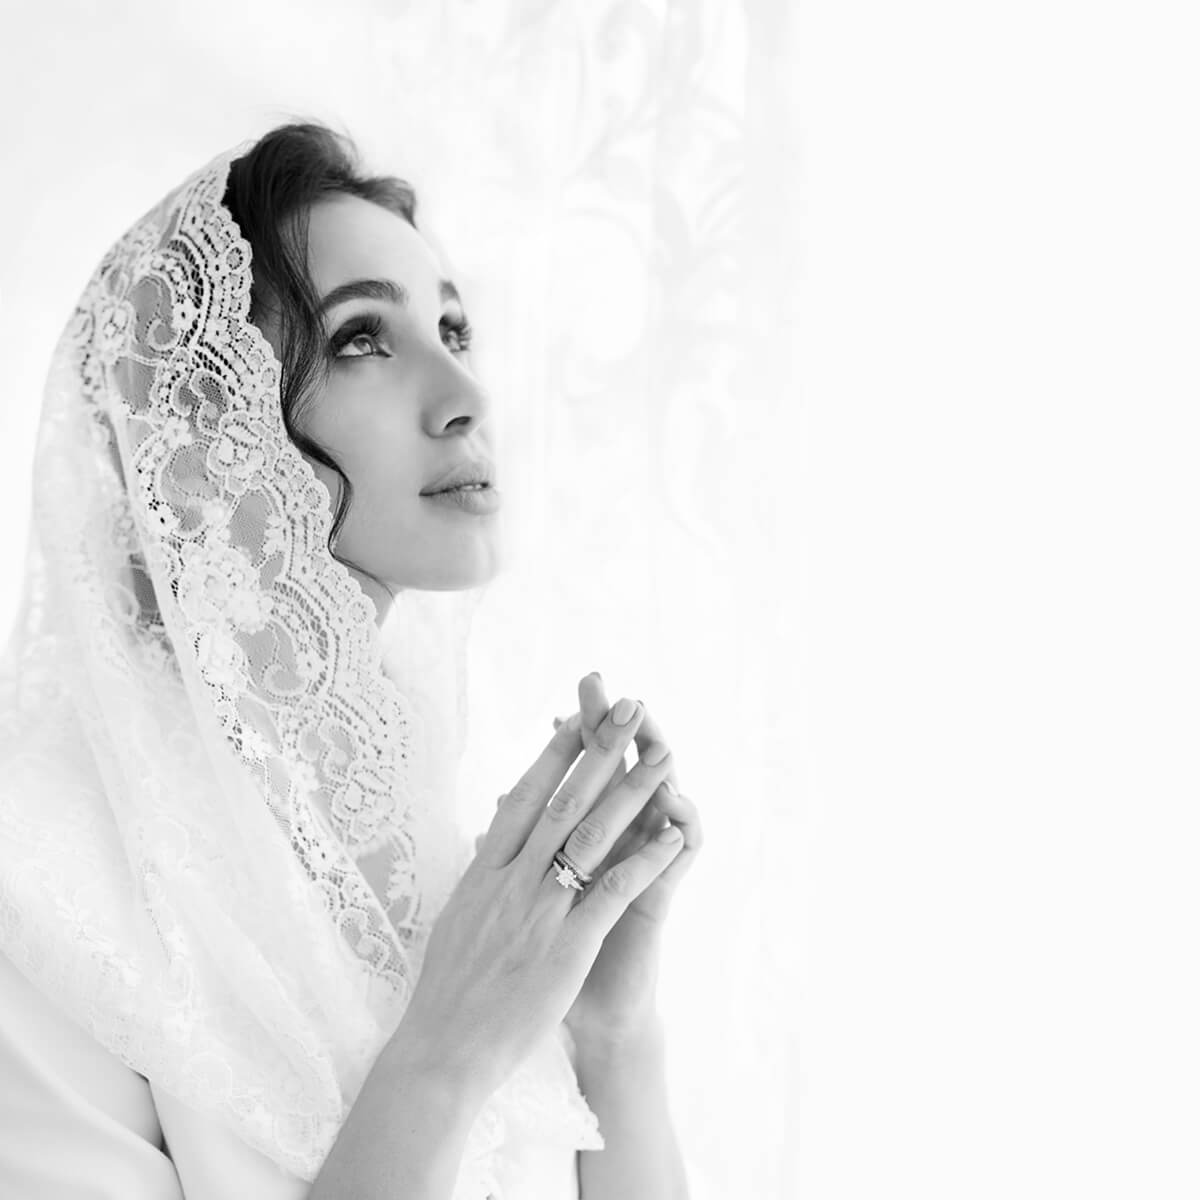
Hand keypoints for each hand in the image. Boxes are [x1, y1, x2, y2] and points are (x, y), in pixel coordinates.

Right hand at [417, 689, 685, 1096]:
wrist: (441, 1050)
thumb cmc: (447, 988)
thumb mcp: (456, 915)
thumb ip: (479, 872)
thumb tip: (485, 836)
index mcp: (484, 870)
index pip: (523, 797)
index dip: (554, 756)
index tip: (577, 720)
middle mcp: (512, 880)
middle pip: (563, 801)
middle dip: (600, 751)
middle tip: (629, 709)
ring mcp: (540, 911)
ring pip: (591, 836)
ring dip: (632, 791)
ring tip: (663, 756)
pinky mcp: (567, 947)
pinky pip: (612, 892)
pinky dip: (643, 860)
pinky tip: (670, 836)